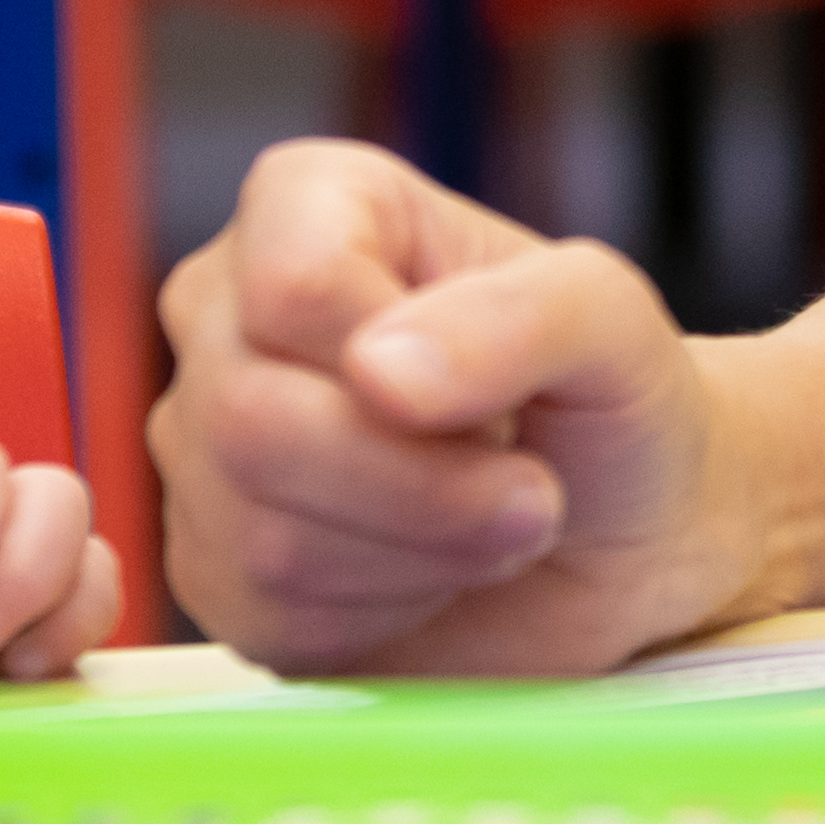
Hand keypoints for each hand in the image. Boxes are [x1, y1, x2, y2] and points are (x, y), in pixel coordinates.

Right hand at [152, 139, 741, 674]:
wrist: (622, 541)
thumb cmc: (610, 403)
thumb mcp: (612, 324)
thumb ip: (518, 316)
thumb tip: (377, 371)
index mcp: (307, 204)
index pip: (295, 285)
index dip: (410, 367)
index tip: (504, 394)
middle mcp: (225, 310)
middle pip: (253, 419)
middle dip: (426, 487)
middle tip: (529, 492)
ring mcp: (202, 443)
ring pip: (262, 533)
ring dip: (420, 555)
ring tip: (488, 523)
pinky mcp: (212, 568)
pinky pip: (265, 616)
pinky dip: (383, 618)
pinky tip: (431, 575)